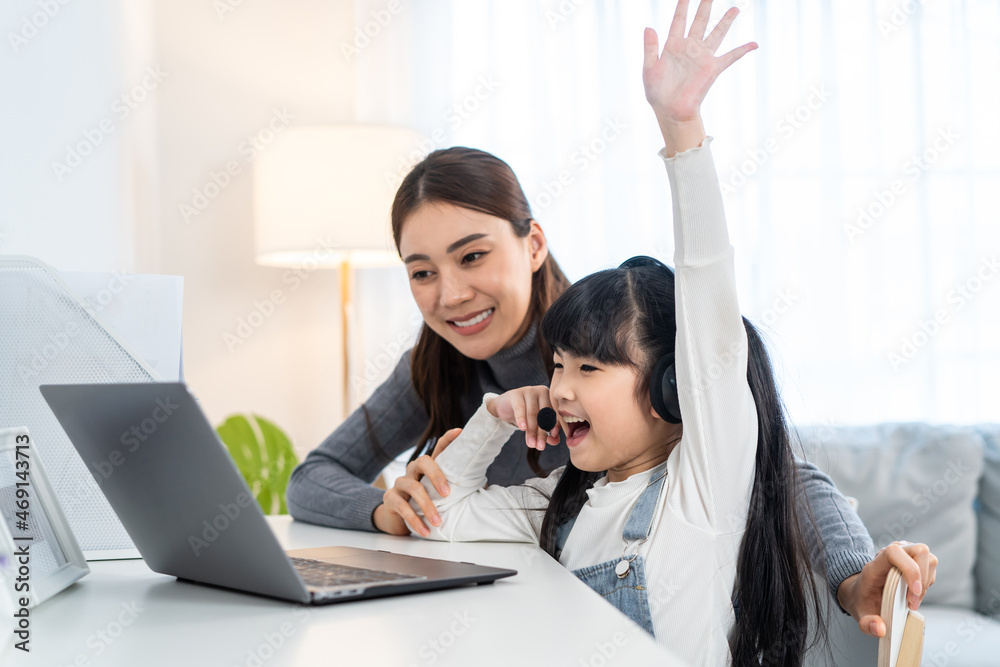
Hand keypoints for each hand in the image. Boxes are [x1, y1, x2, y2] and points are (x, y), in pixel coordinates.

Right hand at [372, 428, 460, 536]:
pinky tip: (425, 531)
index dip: (448, 439)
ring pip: (414, 487)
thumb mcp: (440, 496)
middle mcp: (413, 470)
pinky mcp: (390, 498)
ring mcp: (400, 483)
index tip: (460, 432)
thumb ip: (457, 489)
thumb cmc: (424, 504)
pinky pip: (402, 506)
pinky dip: (415, 520)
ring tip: (437, 522)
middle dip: (437, 476)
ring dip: (427, 506)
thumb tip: (485, 487)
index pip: (438, 448)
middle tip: (447, 494)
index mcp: (428, 468)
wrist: (396, 520)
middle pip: (423, 461)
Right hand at [486, 386, 561, 450]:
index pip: (555, 412)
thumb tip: (556, 441)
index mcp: (550, 397)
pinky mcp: (516, 394)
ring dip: (532, 430)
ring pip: (532, 413)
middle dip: (541, 432)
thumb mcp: (537, 423)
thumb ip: (547, 432)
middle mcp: (542, 392)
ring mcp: (529, 391)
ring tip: (531, 444)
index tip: (553, 436)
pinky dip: (521, 419)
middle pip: (544, 414)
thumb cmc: (526, 414)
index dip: (555, 424)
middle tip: (540, 447)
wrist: (505, 406)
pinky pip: (520, 408)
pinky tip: (522, 428)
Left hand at [643, 0, 756, 151]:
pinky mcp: (712, 68)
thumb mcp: (649, 68)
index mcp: (673, 46)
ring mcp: (702, 57)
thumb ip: (650, 48)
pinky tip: (754, 44)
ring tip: (735, 9)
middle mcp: (690, 48)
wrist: (671, 111)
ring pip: (717, 33)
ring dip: (726, 21)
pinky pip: (730, 57)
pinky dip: (742, 50)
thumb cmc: (658, 93)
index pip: (679, 21)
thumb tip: (649, 27)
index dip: (682, 6)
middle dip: (705, 6)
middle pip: (700, 21)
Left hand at [836, 541, 937, 637]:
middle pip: (919, 551)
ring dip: (926, 582)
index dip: (910, 569)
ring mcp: (903, 553)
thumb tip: (880, 629)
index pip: (894, 552)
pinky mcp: (913, 558)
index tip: (912, 593)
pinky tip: (914, 593)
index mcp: (875, 565)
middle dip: (922, 580)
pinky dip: (927, 582)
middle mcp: (890, 553)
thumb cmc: (863, 601)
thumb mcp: (860, 614)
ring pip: (928, 559)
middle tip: (911, 601)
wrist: (861, 591)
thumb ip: (867, 624)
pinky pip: (930, 565)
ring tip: (912, 599)